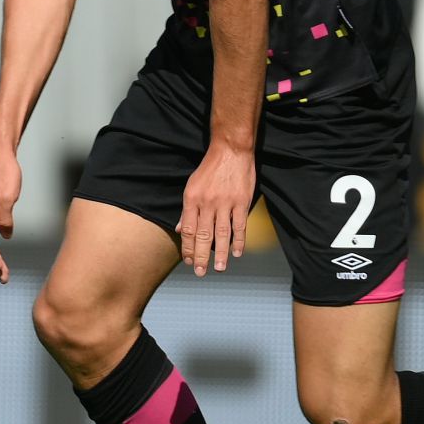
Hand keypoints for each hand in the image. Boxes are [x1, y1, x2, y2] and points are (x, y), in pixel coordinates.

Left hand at [177, 141, 254, 276]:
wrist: (230, 151)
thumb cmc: (210, 169)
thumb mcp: (192, 186)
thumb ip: (187, 210)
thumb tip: (181, 229)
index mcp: (192, 199)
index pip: (188, 230)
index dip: (188, 248)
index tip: (189, 261)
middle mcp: (207, 203)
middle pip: (203, 236)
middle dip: (201, 256)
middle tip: (200, 272)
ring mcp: (225, 203)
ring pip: (222, 234)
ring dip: (221, 254)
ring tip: (220, 269)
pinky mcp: (242, 201)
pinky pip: (239, 225)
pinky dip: (239, 240)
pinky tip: (237, 253)